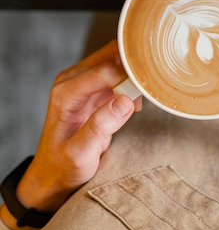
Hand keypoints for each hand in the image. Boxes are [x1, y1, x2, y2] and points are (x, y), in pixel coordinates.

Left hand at [1, 41, 140, 229]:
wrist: (54, 174)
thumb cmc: (63, 166)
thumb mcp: (80, 154)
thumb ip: (100, 126)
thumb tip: (124, 101)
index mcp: (66, 93)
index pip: (105, 70)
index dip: (129, 75)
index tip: (149, 88)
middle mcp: (72, 80)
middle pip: (111, 55)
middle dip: (134, 67)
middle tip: (153, 85)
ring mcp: (83, 82)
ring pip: (116, 60)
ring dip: (135, 73)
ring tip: (146, 95)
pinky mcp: (94, 89)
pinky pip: (118, 72)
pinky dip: (132, 82)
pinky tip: (135, 103)